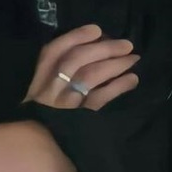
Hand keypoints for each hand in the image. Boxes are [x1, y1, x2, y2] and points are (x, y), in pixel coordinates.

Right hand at [22, 24, 139, 110]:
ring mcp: (64, 102)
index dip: (76, 37)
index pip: (54, 50)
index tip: (96, 29)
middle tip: (126, 45)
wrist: (39, 142)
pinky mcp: (79, 118)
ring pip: (90, 76)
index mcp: (37, 76)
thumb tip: (91, 46)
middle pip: (76, 60)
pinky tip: (132, 79)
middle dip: (103, 49)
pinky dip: (118, 86)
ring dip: (115, 65)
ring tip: (133, 59)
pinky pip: (101, 98)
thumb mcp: (38, 88)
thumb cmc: (42, 110)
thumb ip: (55, 68)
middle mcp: (50, 87)